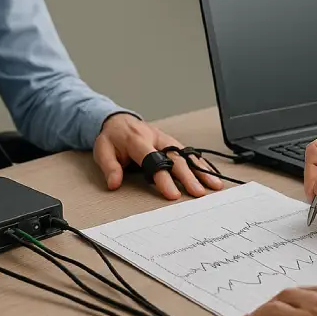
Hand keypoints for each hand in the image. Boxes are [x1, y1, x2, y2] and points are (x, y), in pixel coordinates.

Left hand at [93, 113, 224, 199]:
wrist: (118, 121)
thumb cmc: (112, 138)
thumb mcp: (102, 150)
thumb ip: (110, 167)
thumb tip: (114, 183)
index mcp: (138, 140)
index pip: (153, 160)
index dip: (164, 178)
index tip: (173, 195)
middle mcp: (156, 138)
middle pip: (175, 158)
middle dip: (188, 176)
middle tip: (198, 193)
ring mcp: (166, 139)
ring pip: (187, 154)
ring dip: (201, 170)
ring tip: (214, 185)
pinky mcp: (172, 142)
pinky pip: (189, 152)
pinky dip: (201, 163)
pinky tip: (212, 174)